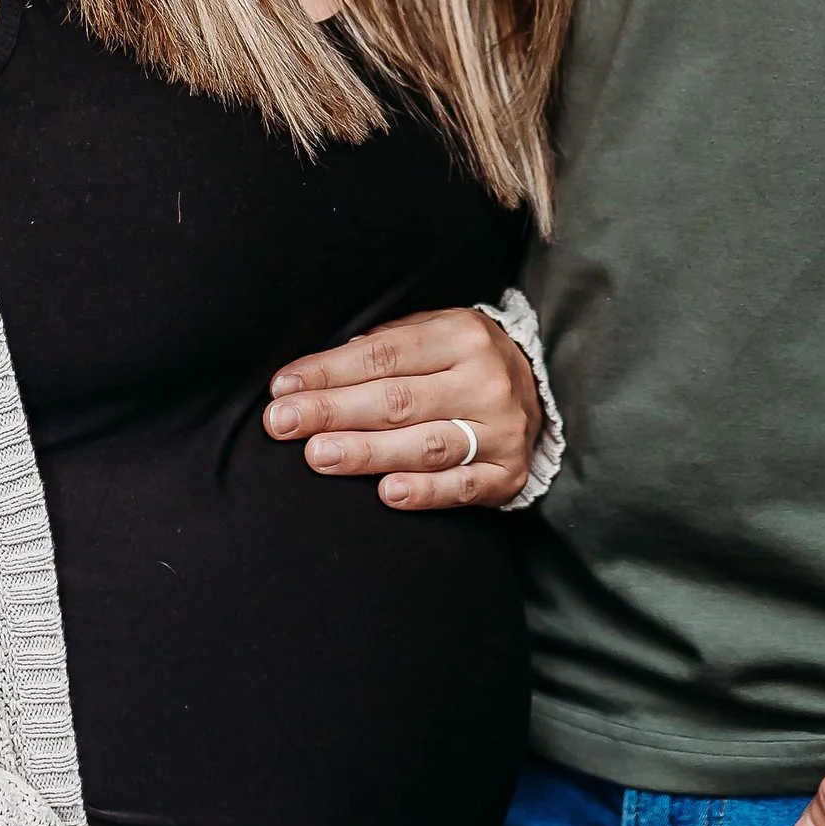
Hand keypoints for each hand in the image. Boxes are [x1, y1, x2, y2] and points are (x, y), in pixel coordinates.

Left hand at [264, 308, 540, 507]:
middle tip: (282, 424)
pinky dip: (424, 492)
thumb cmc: (462, 361)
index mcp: (463, 335)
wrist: (542, 390)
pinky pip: (461, 487)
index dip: (330, 371)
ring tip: (318, 456)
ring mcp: (501, 430)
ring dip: (367, 453)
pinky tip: (386, 493)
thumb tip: (313, 373)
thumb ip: (383, 346)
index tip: (283, 388)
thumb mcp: (433, 332)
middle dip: (333, 412)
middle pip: (398, 400)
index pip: (384, 355)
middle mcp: (486, 381)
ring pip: (426, 445)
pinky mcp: (508, 473)